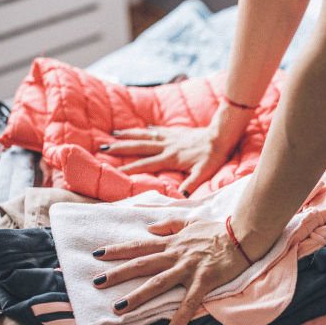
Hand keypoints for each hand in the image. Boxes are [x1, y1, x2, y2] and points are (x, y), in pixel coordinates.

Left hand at [91, 216, 250, 324]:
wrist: (243, 235)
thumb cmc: (218, 230)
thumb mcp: (190, 222)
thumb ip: (169, 224)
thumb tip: (149, 227)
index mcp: (172, 243)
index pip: (140, 246)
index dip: (118, 250)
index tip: (97, 254)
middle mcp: (176, 255)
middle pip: (142, 264)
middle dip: (118, 273)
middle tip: (96, 283)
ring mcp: (189, 267)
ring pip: (159, 283)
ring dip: (138, 296)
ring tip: (119, 308)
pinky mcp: (205, 279)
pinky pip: (190, 300)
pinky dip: (180, 316)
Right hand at [105, 123, 235, 195]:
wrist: (222, 135)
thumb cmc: (213, 156)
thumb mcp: (203, 173)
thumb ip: (191, 184)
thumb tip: (180, 196)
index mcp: (170, 158)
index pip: (146, 164)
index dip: (129, 168)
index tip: (113, 170)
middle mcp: (167, 146)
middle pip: (140, 146)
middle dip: (121, 147)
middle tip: (103, 147)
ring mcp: (171, 137)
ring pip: (146, 135)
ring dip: (130, 134)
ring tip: (114, 133)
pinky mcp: (177, 132)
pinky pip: (160, 129)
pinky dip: (150, 128)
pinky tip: (144, 127)